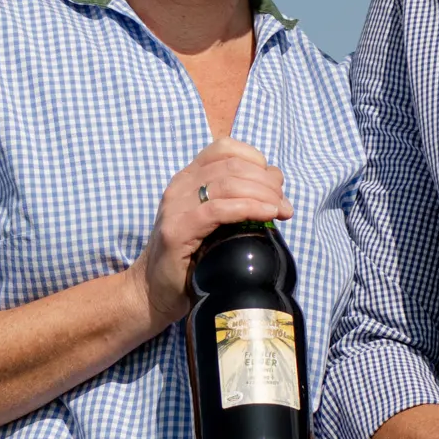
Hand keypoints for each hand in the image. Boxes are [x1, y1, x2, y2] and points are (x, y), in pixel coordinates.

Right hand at [134, 141, 288, 324]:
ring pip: (228, 184)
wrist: (153, 290)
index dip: (256, 160)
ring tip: (281, 212)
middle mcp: (180, 185)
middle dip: (267, 182)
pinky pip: (217, 210)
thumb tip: (275, 182)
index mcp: (189, 178)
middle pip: (233, 165)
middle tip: (284, 205)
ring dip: (262, 195)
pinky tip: (266, 216)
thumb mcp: (217, 222)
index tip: (274, 185)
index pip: (225, 148)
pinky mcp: (176, 229)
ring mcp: (176, 206)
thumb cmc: (191, 257)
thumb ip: (239, 199)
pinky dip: (247, 208)